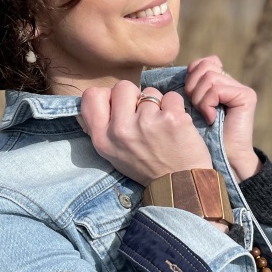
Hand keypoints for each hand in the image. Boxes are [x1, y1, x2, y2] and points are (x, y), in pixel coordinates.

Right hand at [77, 81, 212, 186]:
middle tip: (144, 117)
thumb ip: (104, 126)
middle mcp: (121, 130)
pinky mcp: (171, 118)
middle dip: (135, 97)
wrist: (180, 185)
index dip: (108, 96)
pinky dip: (175, 107)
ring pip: (150, 91)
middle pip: (122, 87)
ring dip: (157, 105)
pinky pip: (171, 96)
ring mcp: (146, 122)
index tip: (120, 107)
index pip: (91, 95)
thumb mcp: (114, 153)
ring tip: (161, 127)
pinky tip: (176, 125)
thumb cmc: (147, 167)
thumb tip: (100, 96)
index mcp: (102, 139)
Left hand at [185, 56, 261, 182]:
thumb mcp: (188, 110)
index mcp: (219, 84)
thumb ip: (187, 90)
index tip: (186, 96)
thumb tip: (175, 74)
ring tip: (203, 115)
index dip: (189, 75)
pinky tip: (211, 119)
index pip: (202, 63)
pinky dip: (207, 104)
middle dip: (191, 86)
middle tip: (193, 107)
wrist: (219, 161)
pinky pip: (216, 90)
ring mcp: (240, 89)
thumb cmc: (199, 140)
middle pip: (204, 66)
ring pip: (209, 77)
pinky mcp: (246, 96)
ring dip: (199, 98)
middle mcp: (232, 83)